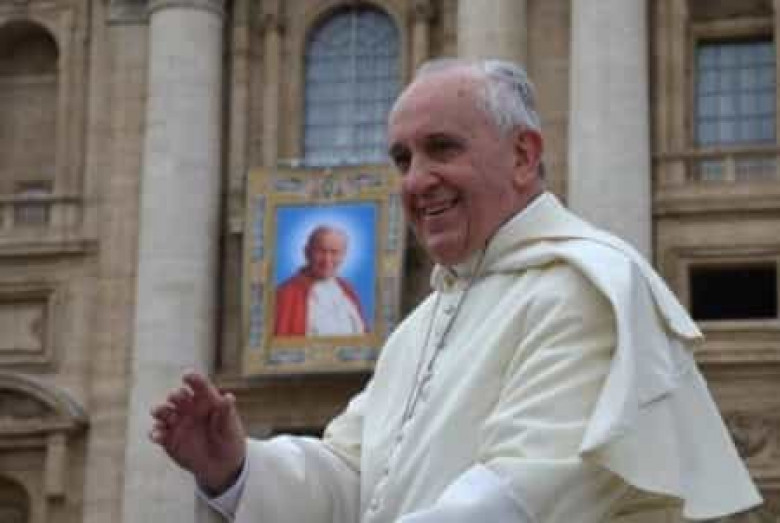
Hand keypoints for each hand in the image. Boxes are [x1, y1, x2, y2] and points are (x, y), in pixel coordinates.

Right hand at [150, 372, 246, 493]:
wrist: (221, 464)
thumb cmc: (228, 439)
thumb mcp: (230, 427)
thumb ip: (227, 412)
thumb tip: (229, 397)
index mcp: (205, 400)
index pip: (198, 385)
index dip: (192, 378)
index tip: (187, 375)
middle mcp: (188, 408)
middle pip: (177, 396)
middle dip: (175, 395)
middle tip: (176, 397)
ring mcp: (176, 422)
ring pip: (163, 411)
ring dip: (159, 410)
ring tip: (159, 411)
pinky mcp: (168, 439)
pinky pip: (158, 433)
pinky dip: (155, 433)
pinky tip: (157, 435)